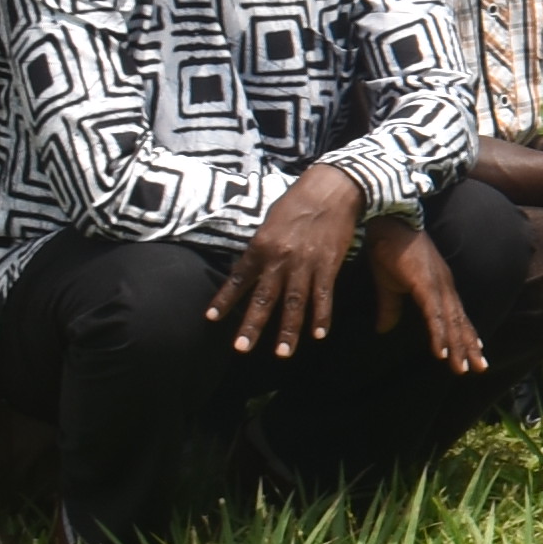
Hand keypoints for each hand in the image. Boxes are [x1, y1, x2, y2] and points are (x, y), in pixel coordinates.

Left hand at [212, 164, 368, 356]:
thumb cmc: (297, 203)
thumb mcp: (268, 223)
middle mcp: (280, 260)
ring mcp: (305, 265)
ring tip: (282, 352)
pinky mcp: (328, 266)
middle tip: (241, 348)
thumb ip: (259, 249)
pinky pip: (323, 297)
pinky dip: (321, 317)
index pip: (238, 279)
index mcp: (261, 247)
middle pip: (264, 299)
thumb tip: (248, 271)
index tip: (211, 318)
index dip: (224, 300)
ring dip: (288, 330)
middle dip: (252, 325)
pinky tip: (318, 335)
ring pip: (294, 304)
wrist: (331, 191)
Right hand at [374, 212, 485, 378]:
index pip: (456, 316)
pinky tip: (441, 351)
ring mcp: (437, 285)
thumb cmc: (389, 250)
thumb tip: (384, 329)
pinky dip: (439, 333)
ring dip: (457, 346)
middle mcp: (444, 287)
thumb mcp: (389, 285)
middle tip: (480, 368)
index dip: (465, 335)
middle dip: (469, 346)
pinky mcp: (424, 283)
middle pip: (460, 321)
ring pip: (451, 321)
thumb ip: (390, 308)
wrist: (386, 224)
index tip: (475, 354)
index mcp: (439, 286)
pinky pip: (433, 313)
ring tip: (463, 367)